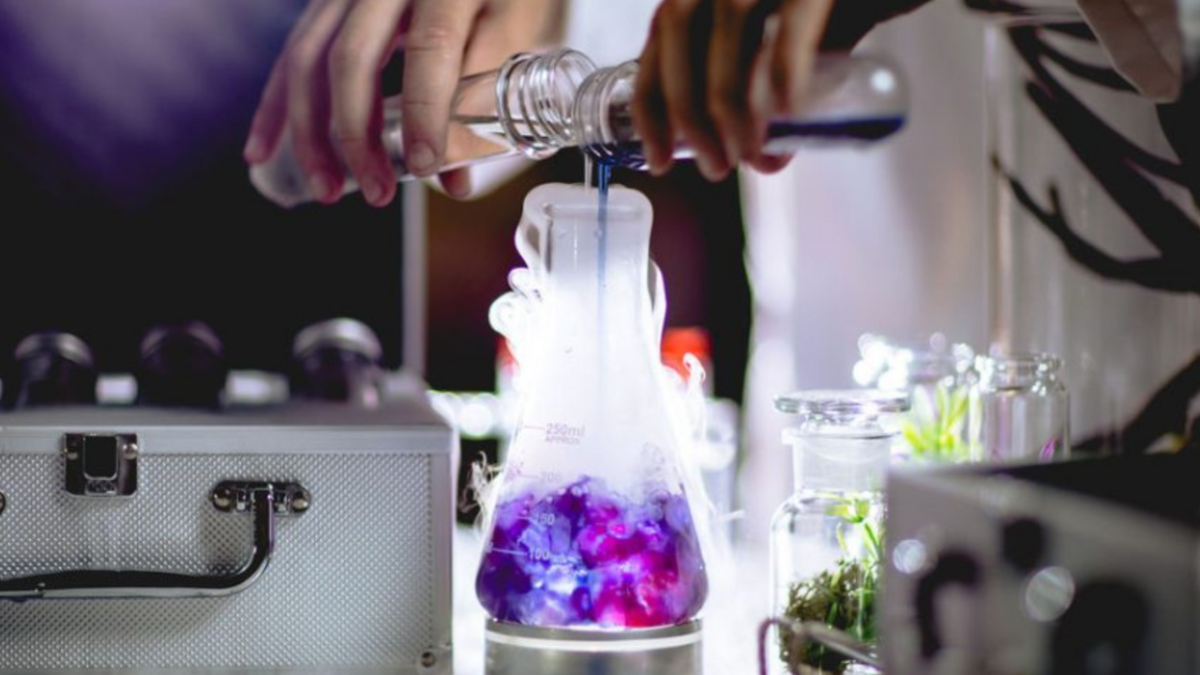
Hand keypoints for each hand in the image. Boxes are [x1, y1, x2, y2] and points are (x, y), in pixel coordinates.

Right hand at [244, 0, 562, 205]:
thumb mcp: (520, 34)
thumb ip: (487, 98)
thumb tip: (451, 178)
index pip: (429, 47)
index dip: (423, 111)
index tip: (424, 164)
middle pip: (352, 56)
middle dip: (356, 135)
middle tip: (377, 191)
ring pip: (308, 57)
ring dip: (309, 132)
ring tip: (326, 188)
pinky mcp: (330, 2)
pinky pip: (294, 52)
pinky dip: (277, 106)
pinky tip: (263, 151)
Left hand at [633, 0, 920, 180]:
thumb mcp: (800, 35)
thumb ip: (778, 82)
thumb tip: (766, 154)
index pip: (660, 38)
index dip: (650, 103)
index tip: (660, 159)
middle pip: (681, 32)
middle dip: (689, 112)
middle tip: (715, 166)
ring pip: (729, 24)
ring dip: (732, 102)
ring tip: (750, 155)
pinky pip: (795, 20)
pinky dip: (786, 69)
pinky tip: (790, 111)